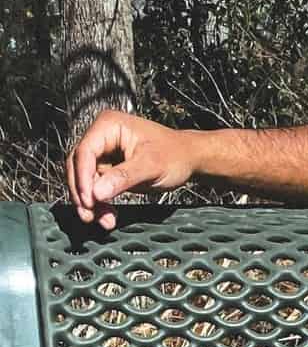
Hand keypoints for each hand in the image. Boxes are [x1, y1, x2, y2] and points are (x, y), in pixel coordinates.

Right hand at [67, 111, 199, 229]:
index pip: (85, 152)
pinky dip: (100, 204)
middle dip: (84, 194)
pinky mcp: (108, 168)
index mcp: (109, 125)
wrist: (189, 159)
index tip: (88, 200)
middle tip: (89, 216)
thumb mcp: (151, 165)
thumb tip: (97, 193)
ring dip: (91, 203)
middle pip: (79, 167)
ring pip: (86, 180)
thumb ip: (123, 177)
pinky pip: (96, 187)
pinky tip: (107, 216)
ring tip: (104, 221)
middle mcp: (101, 136)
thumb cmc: (175, 155)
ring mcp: (104, 153)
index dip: (83, 178)